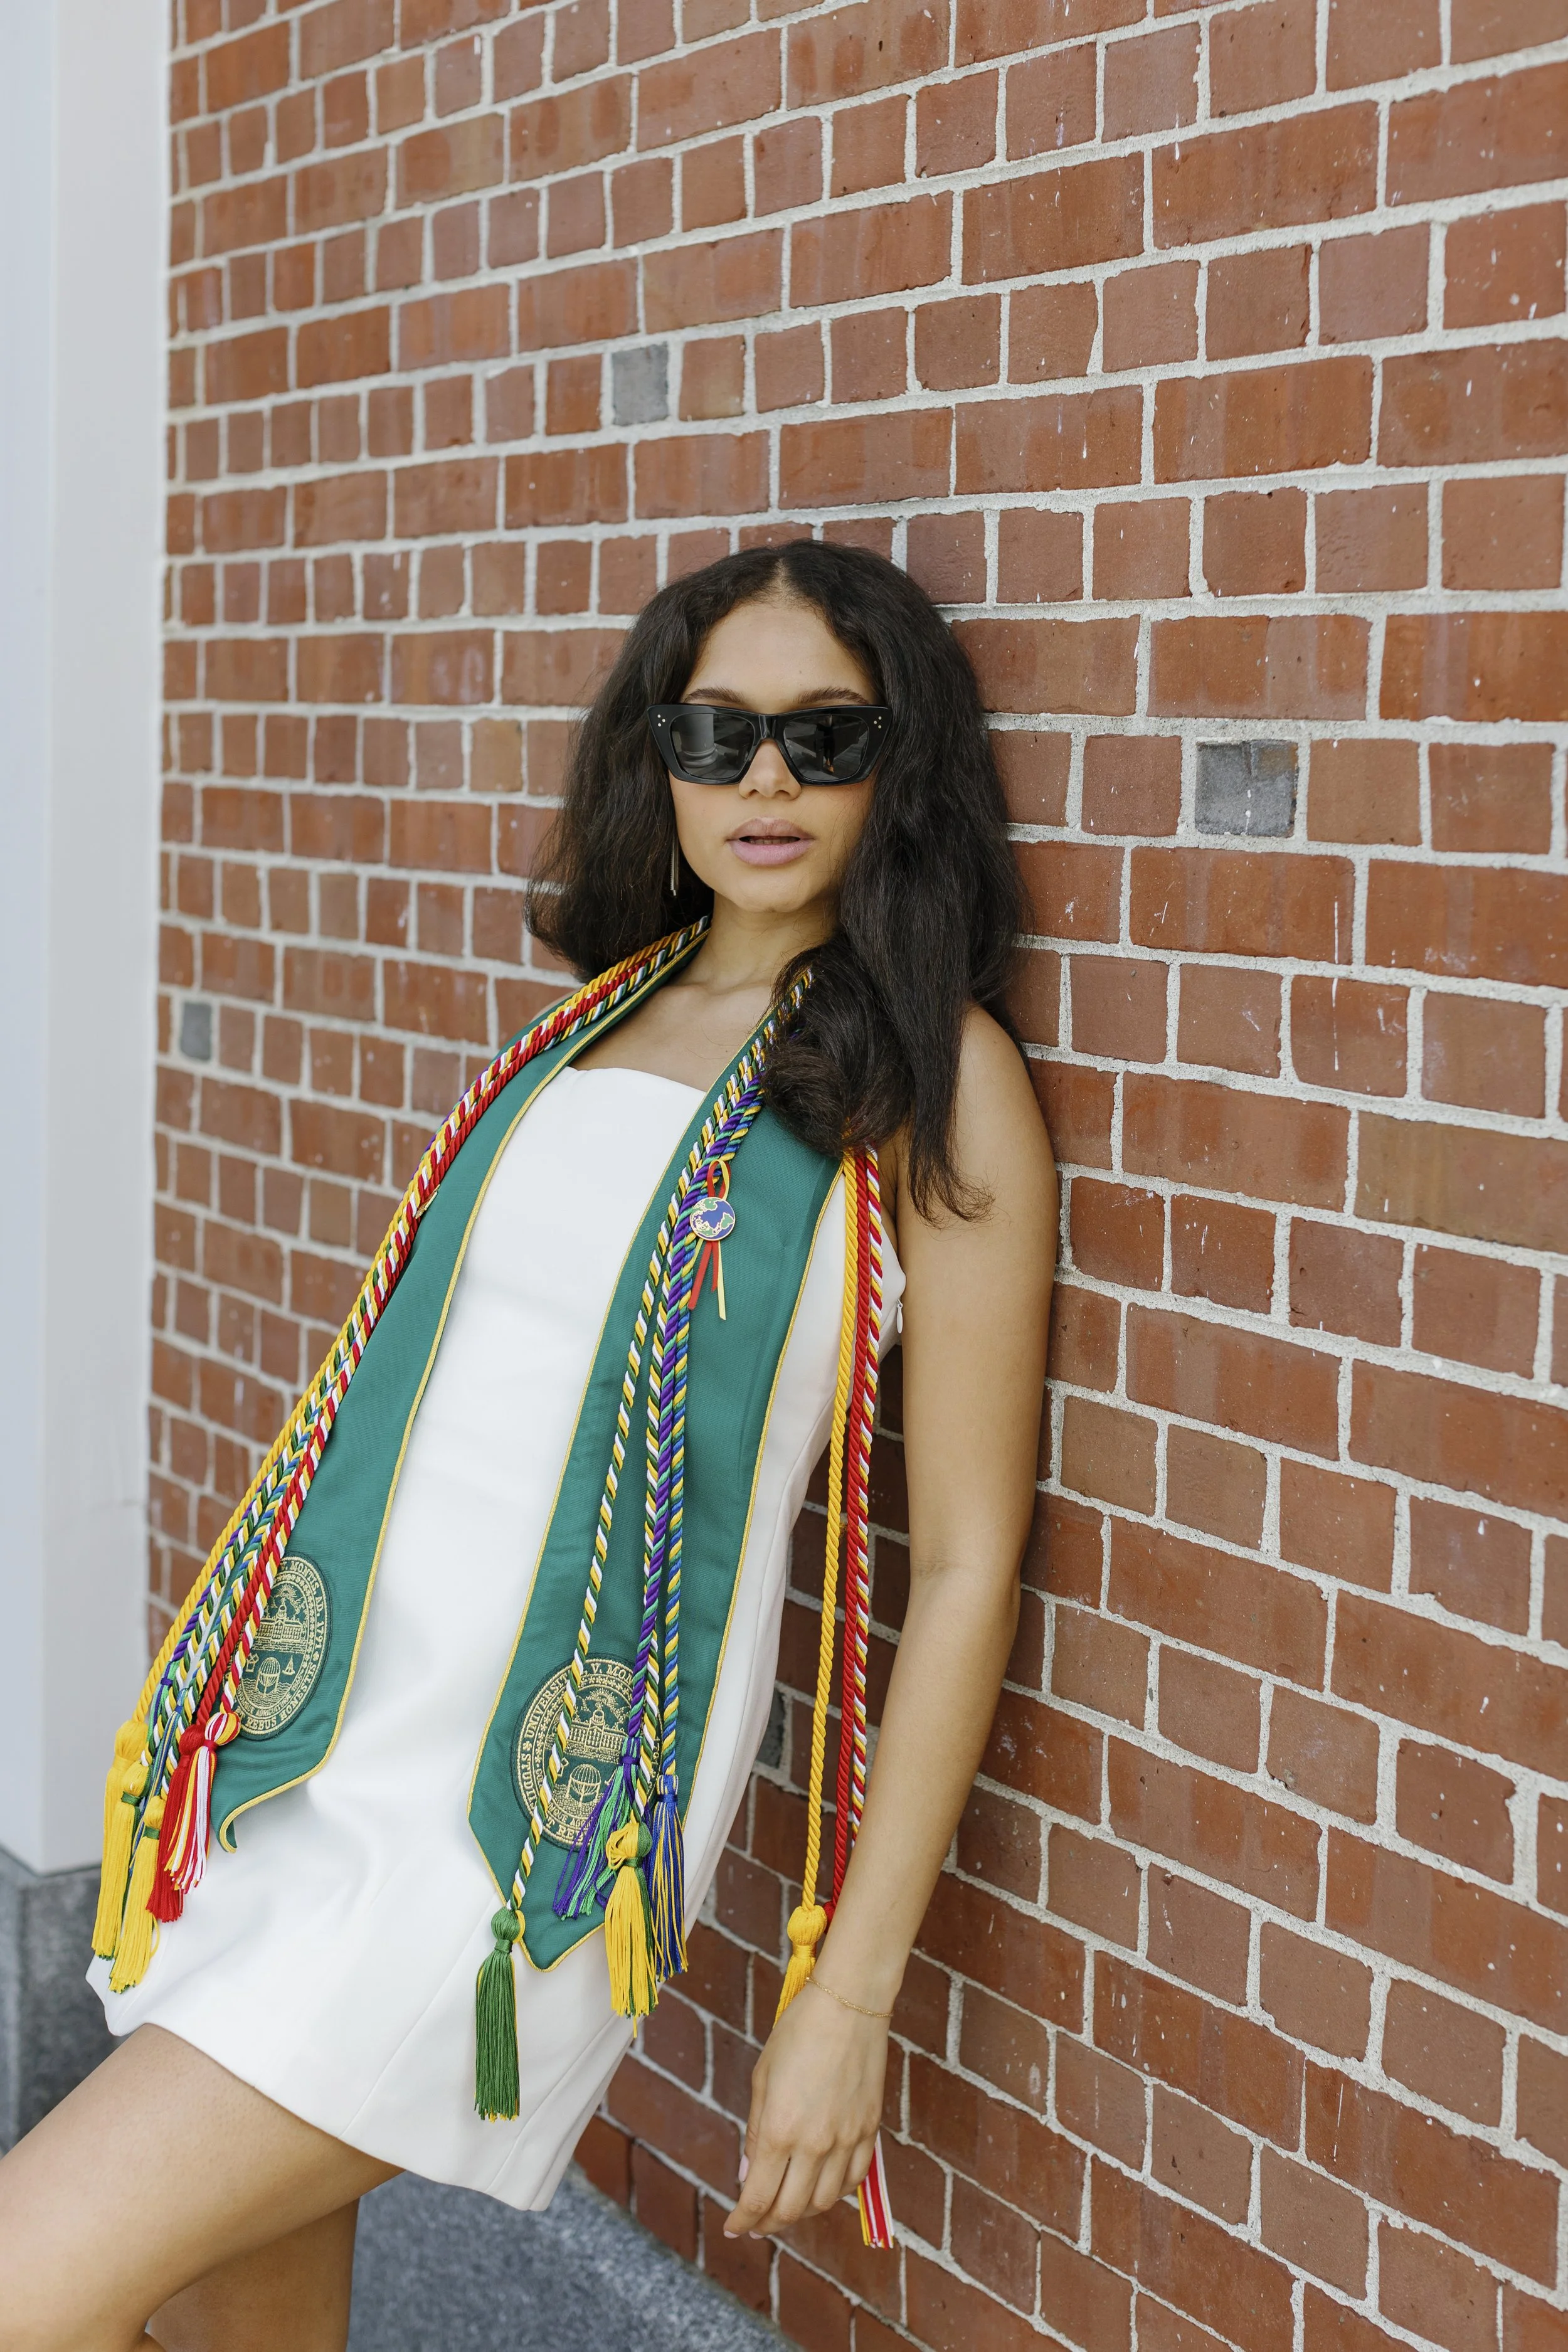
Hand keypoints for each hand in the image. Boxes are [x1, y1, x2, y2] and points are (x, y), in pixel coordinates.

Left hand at [723, 1980, 887, 2236]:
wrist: (849, 2004)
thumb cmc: (798, 2032)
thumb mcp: (762, 2078)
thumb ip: (755, 2132)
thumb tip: (748, 2175)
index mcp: (780, 2130)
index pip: (758, 2198)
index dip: (743, 2220)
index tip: (733, 2228)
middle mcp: (815, 2144)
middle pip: (790, 2209)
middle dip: (768, 2223)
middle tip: (755, 2223)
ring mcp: (847, 2140)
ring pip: (825, 2202)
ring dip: (801, 2211)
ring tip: (786, 2204)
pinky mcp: (870, 2131)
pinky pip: (855, 2180)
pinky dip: (836, 2192)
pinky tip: (822, 2186)